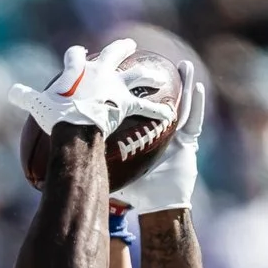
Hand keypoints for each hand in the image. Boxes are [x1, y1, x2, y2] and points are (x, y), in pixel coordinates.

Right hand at [9, 39, 172, 137]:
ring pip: (138, 76)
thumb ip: (25, 97)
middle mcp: (101, 72)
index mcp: (79, 69)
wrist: (75, 125)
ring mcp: (116, 87)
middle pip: (115, 54)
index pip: (75, 56)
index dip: (75, 57)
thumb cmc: (55, 114)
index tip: (79, 55)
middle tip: (130, 45)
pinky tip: (170, 114)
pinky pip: (146, 108)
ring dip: (148, 76)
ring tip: (157, 76)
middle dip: (123, 48)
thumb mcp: (37, 103)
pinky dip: (158, 112)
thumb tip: (11, 93)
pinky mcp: (126, 105)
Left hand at [111, 62, 205, 213]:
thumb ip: (97, 159)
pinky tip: (198, 87)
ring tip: (183, 66)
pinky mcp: (189, 142)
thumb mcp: (114, 169)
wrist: (158, 207)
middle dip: (159, 79)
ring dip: (184, 84)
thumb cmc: (137, 191)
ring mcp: (177, 134)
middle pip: (159, 99)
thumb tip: (69, 155)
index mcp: (144, 134)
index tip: (126, 71)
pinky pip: (194, 119)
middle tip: (156, 60)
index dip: (134, 90)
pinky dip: (197, 103)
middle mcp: (161, 130)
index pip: (138, 107)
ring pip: (180, 104)